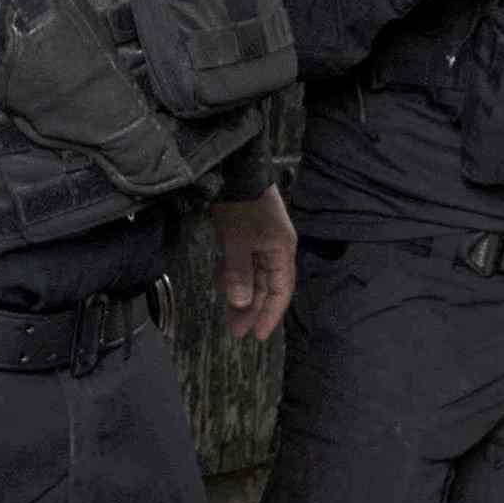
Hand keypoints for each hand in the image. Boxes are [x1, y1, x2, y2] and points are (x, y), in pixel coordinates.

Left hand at [213, 187, 300, 345]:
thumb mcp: (238, 239)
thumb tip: (241, 304)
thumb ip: (239, 273)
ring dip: (241, 295)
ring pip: (253, 277)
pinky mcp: (245, 234)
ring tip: (228, 315)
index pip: (281, 291)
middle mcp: (274, 249)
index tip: (256, 335)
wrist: (234, 166)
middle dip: (252, 309)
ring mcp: (260, 241)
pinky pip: (242, 263)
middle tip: (236, 331)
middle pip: (266, 287)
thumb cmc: (241, 202)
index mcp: (281, 251)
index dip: (269, 314)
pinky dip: (233, 277)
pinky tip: (222, 285)